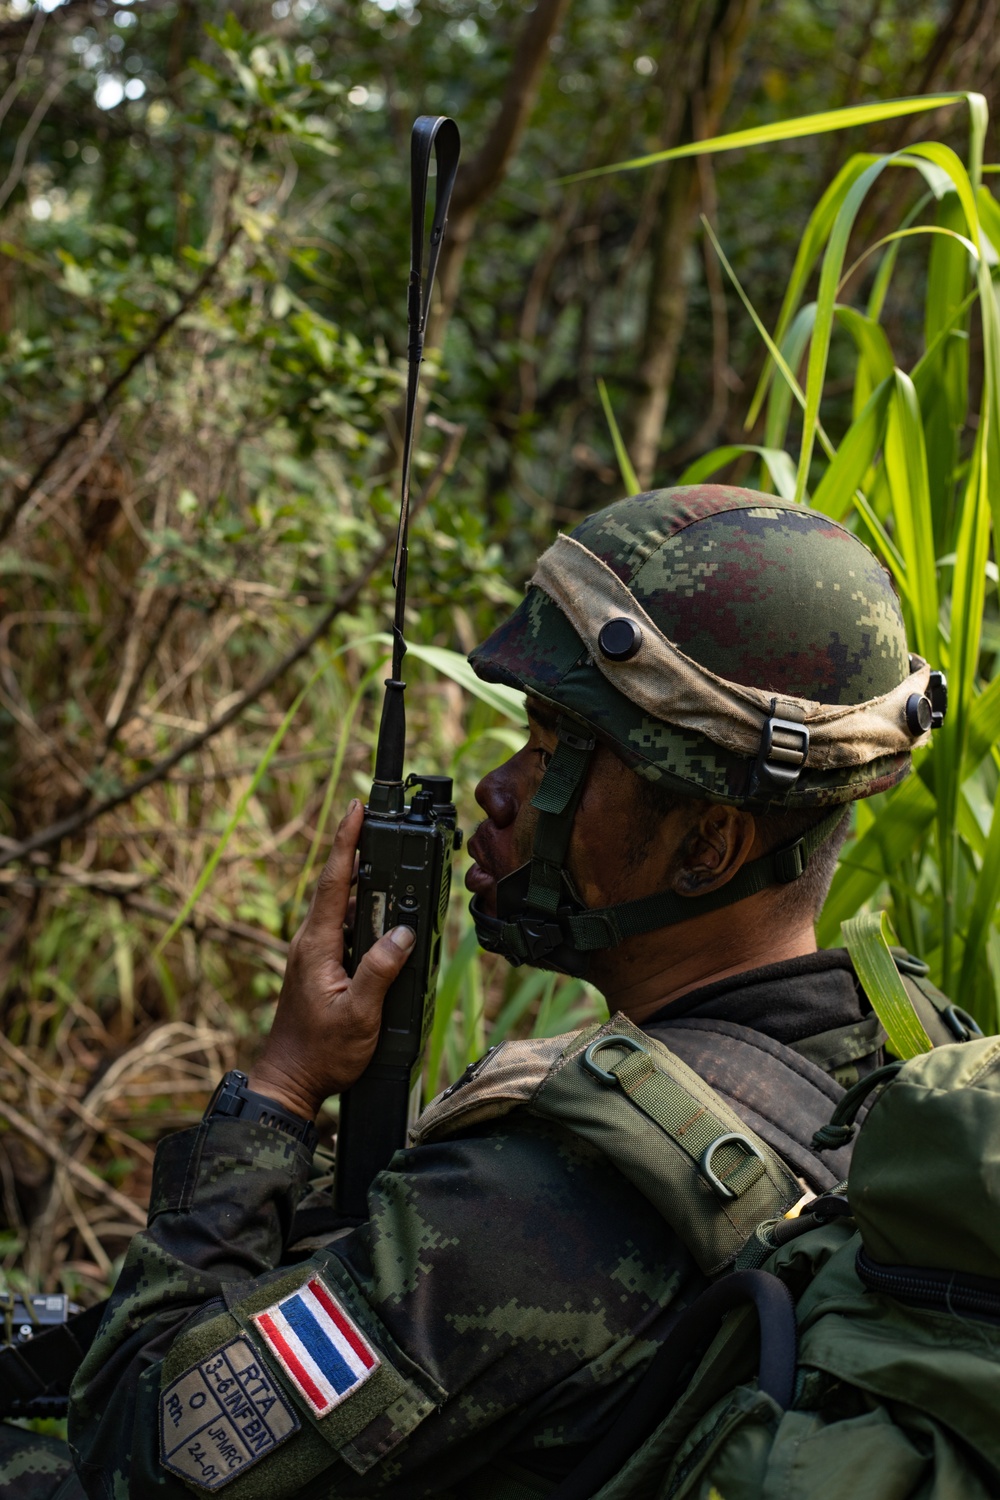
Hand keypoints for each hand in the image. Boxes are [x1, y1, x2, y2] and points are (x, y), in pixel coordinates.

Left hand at [248, 800, 415, 1120]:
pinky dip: (363, 912)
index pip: (334, 881)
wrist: (290, 1080)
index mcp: (317, 944)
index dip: (345, 841)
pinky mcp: (320, 965)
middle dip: (359, 852)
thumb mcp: (358, 1015)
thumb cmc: (321, 1054)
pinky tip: (383, 916)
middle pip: (340, 886)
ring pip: (343, 907)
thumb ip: (380, 971)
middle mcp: (311, 942)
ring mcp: (314, 953)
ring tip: (392, 866)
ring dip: (366, 886)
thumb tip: (403, 933)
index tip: (355, 809)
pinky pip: (344, 927)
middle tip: (383, 824)